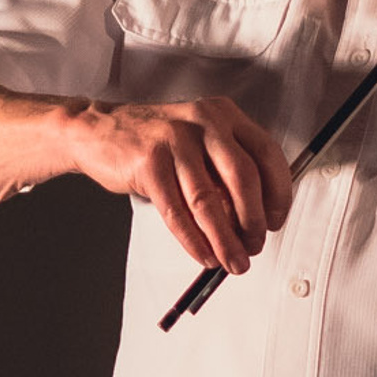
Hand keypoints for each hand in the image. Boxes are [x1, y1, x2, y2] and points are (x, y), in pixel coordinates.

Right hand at [70, 97, 293, 275]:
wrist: (98, 130)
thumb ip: (225, 172)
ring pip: (208, 200)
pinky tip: (203, 254)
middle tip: (254, 246)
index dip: (278, 193)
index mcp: (224, 115)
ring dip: (224, 239)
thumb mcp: (198, 142)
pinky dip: (193, 240)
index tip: (276, 220)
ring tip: (232, 261)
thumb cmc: (154, 141)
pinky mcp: (149, 162)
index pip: (267, 154)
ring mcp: (174, 140)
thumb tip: (252, 220)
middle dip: (253, 221)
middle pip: (243, 177)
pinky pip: (177, 211)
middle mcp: (203, 122)